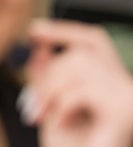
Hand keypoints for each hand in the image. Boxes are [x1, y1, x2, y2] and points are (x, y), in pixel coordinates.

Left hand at [19, 19, 132, 146]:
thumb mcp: (51, 111)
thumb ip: (47, 80)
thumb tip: (38, 49)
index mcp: (112, 85)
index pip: (94, 41)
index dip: (64, 30)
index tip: (33, 30)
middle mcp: (128, 89)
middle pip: (83, 51)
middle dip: (47, 72)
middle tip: (31, 105)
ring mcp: (130, 99)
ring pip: (80, 63)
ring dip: (51, 90)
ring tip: (42, 117)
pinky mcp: (126, 112)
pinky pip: (83, 90)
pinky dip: (62, 105)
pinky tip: (60, 123)